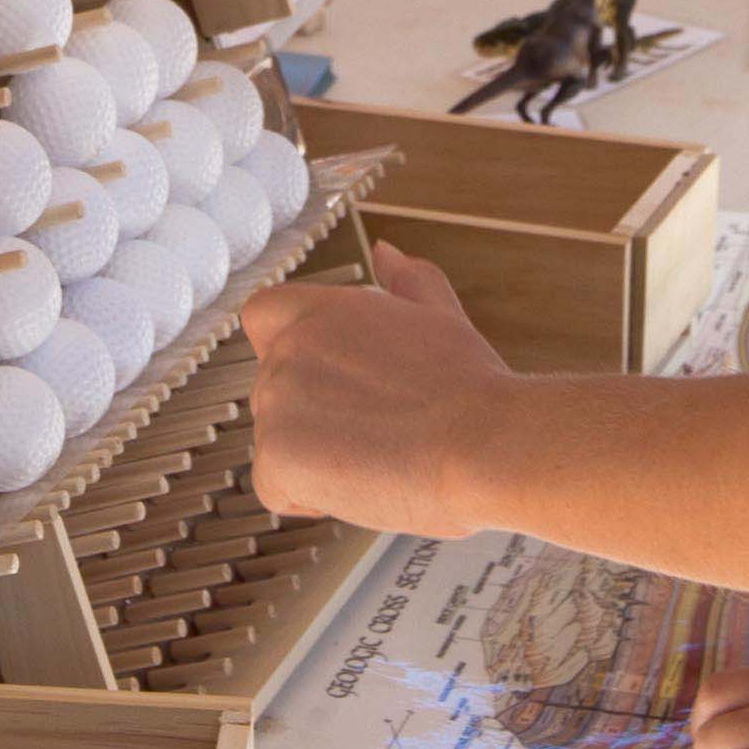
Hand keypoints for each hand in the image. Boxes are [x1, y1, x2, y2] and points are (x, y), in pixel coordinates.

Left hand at [239, 249, 520, 537]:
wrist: (484, 442)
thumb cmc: (471, 390)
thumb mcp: (441, 316)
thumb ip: (407, 280)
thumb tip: (387, 251)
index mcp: (323, 310)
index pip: (264, 317)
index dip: (287, 354)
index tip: (331, 383)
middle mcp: (289, 348)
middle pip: (273, 393)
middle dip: (313, 420)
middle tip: (378, 432)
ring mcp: (277, 401)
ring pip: (276, 444)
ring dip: (317, 461)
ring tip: (380, 458)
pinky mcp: (275, 455)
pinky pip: (275, 488)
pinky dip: (310, 497)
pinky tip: (362, 485)